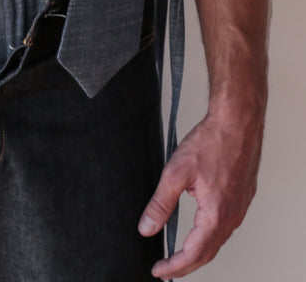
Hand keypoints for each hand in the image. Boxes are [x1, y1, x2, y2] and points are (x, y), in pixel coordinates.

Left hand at [137, 99, 264, 277]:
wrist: (237, 122)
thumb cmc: (211, 141)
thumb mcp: (176, 172)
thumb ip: (161, 203)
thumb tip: (147, 227)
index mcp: (216, 214)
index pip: (194, 254)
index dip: (175, 266)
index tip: (159, 271)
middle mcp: (232, 216)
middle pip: (208, 253)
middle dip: (186, 264)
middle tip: (167, 269)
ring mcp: (239, 208)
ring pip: (218, 240)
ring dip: (198, 251)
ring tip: (180, 254)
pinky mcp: (242, 198)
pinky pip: (226, 226)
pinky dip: (210, 236)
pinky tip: (200, 229)